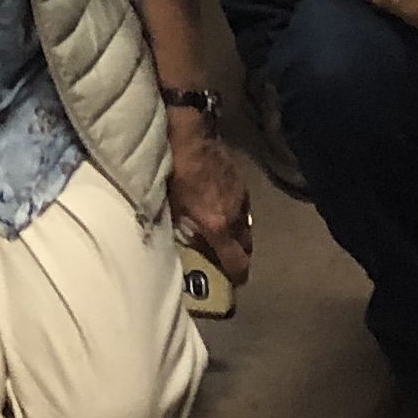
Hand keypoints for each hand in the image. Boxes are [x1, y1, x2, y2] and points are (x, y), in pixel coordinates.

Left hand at [165, 107, 253, 285]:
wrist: (191, 134)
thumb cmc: (175, 171)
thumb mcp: (170, 205)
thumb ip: (178, 227)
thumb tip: (176, 242)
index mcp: (218, 225)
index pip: (237, 261)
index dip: (237, 276)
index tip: (234, 283)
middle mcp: (235, 215)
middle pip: (247, 246)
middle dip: (240, 256)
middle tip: (227, 260)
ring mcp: (240, 196)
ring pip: (246, 225)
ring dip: (238, 234)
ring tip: (224, 234)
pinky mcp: (240, 181)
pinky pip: (243, 206)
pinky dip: (235, 213)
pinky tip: (222, 206)